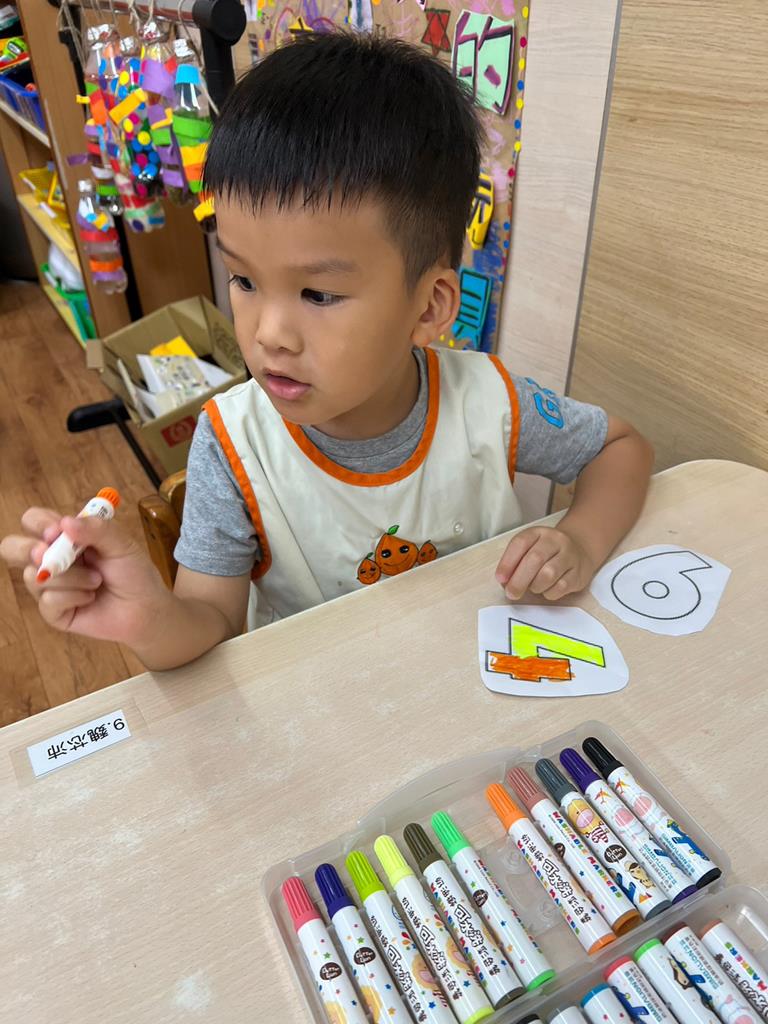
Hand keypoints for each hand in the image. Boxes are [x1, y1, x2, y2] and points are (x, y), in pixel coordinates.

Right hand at [0, 507, 170, 645]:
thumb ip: (97, 530)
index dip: (39, 523)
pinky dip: (72, 597)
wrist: (146, 609)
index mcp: (66, 537)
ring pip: (33, 576)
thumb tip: (65, 522)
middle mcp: (52, 559)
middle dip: (26, 549)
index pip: (34, 520)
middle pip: (12, 547)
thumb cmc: (134, 573)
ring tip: (96, 581)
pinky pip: (47, 601)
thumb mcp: (122, 545)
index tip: (57, 531)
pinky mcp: (53, 612)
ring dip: (70, 577)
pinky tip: (90, 598)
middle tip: (46, 555)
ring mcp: (50, 586)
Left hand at [495, 525, 595, 601]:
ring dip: (535, 586)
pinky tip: (547, 589)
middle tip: (512, 592)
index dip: (507, 562)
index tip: (500, 578)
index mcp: (538, 533)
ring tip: (533, 587)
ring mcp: (569, 556)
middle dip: (519, 580)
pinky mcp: (578, 573)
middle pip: (535, 559)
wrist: (579, 549)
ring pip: (549, 574)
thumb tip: (504, 581)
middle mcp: (555, 541)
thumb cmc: (548, 552)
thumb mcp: (530, 548)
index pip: (520, 543)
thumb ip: (515, 562)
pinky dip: (549, 593)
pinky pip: (561, 587)